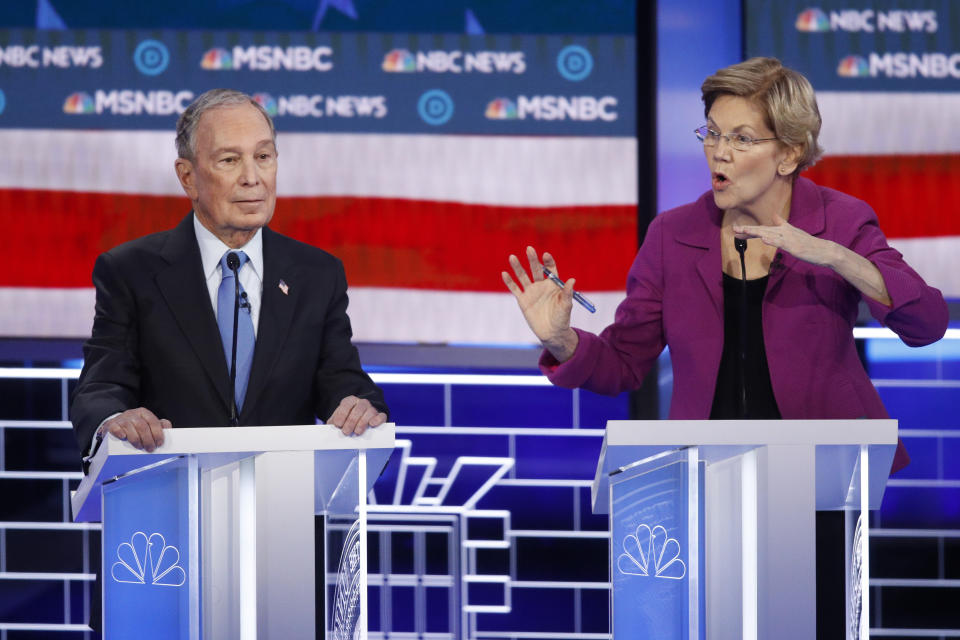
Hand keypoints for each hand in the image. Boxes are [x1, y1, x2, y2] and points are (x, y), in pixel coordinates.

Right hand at [101, 408, 170, 452]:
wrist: (114, 424)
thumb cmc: (134, 427)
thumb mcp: (147, 424)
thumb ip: (158, 426)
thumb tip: (168, 429)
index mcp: (144, 413)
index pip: (153, 422)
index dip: (158, 433)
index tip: (159, 443)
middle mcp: (133, 414)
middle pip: (142, 426)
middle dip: (148, 439)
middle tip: (150, 449)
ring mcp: (121, 419)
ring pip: (130, 427)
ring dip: (136, 439)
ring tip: (139, 447)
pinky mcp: (111, 424)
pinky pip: (114, 427)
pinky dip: (119, 432)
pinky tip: (123, 437)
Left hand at [327, 396, 386, 435]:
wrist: (360, 416)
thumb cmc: (348, 419)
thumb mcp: (339, 419)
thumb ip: (334, 423)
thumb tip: (330, 431)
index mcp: (350, 401)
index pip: (346, 404)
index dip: (341, 414)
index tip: (338, 424)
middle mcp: (362, 402)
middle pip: (358, 409)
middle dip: (351, 422)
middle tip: (346, 432)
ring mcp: (372, 408)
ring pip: (369, 412)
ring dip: (362, 423)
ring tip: (357, 432)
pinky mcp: (380, 415)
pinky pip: (381, 415)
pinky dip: (377, 420)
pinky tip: (372, 424)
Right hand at [501, 246, 578, 360]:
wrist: (552, 333)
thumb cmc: (562, 318)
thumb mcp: (566, 306)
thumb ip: (567, 293)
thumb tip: (572, 280)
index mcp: (553, 285)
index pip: (550, 269)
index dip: (548, 262)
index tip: (546, 255)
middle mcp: (541, 286)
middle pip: (535, 269)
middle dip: (532, 259)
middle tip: (529, 249)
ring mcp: (531, 292)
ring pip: (523, 276)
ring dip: (518, 267)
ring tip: (512, 257)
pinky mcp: (523, 300)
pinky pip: (515, 289)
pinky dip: (509, 282)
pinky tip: (504, 273)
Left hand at [733, 214, 838, 266]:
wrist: (823, 250)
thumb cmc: (807, 243)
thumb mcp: (792, 232)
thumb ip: (782, 224)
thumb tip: (774, 216)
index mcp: (782, 230)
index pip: (762, 229)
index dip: (749, 230)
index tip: (736, 230)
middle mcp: (783, 232)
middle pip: (762, 230)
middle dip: (748, 230)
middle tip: (734, 229)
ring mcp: (788, 238)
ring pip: (769, 234)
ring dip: (756, 232)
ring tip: (744, 231)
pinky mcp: (794, 246)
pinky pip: (781, 243)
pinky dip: (772, 240)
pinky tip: (764, 239)